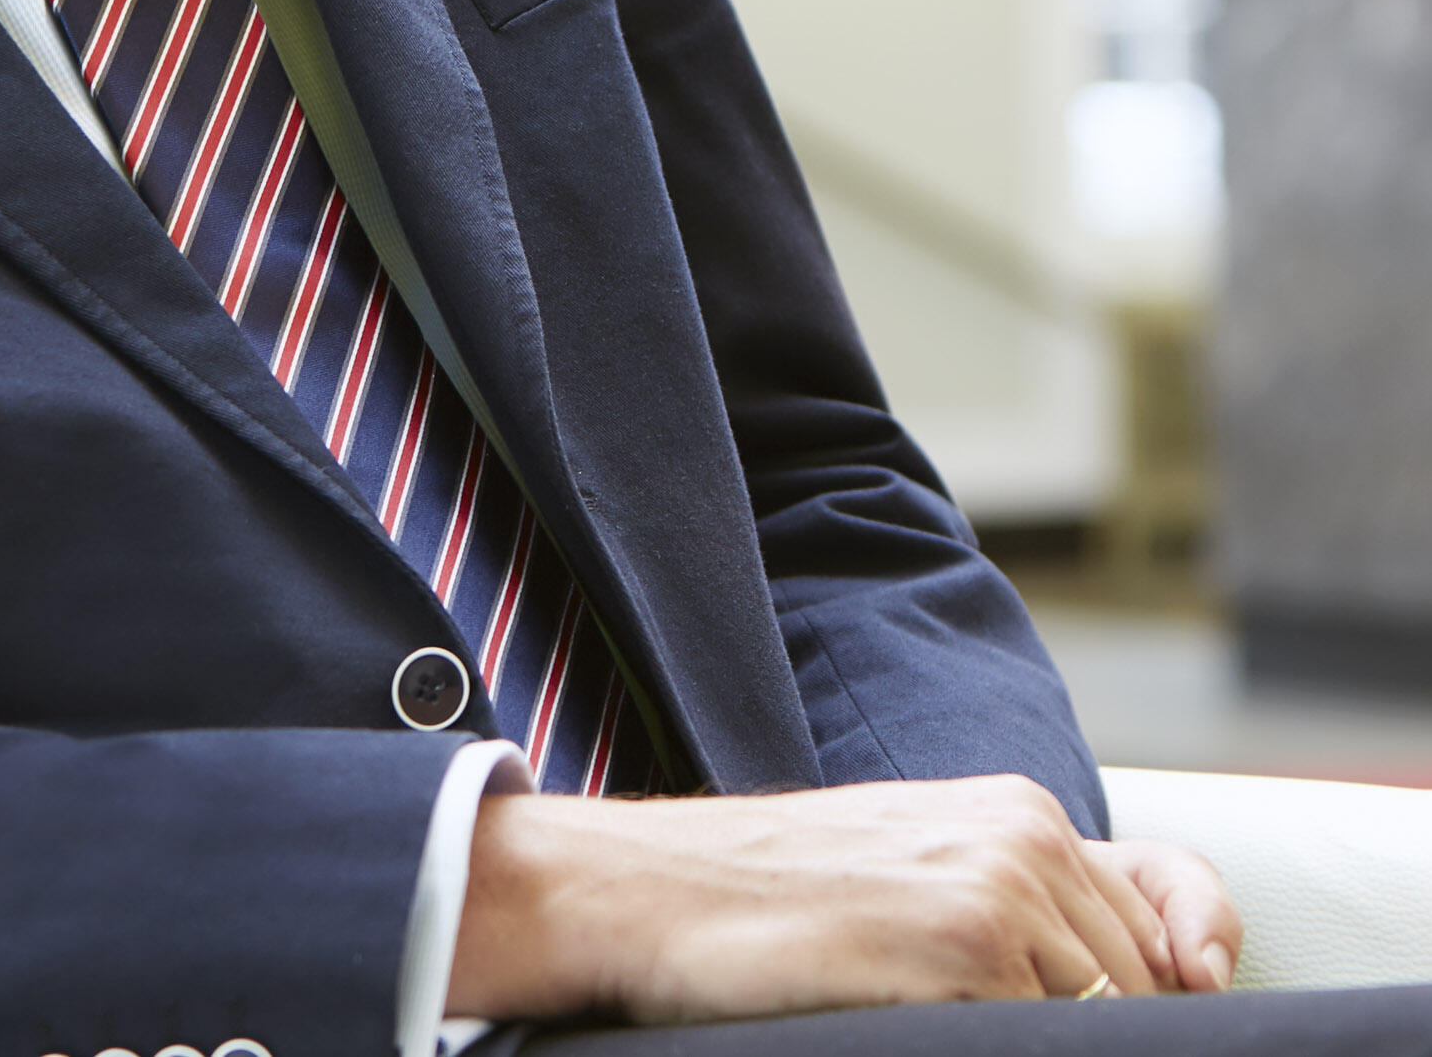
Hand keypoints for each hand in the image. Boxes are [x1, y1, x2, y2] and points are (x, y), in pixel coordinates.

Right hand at [448, 775, 1236, 1025]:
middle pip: (1149, 991)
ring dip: (1048, 1038)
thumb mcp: (915, 875)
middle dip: (1097, 1025)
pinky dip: (1008, 1049)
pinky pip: (1055, 1036)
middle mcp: (1025, 836)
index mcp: (1016, 812)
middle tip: (973, 1014)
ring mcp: (1002, 890)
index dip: (1200, 963)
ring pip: (1109, 1020)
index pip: (1182, 908)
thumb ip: (1027, 911)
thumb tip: (1159, 982)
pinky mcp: (969, 947)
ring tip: (932, 1019)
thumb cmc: (767, 899)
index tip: (1194, 990)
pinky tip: (922, 1031)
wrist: (645, 890)